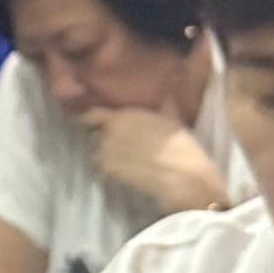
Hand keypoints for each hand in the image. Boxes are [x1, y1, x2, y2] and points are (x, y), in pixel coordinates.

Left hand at [89, 110, 230, 213]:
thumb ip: (162, 108)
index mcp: (123, 116)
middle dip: (104, 140)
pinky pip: (102, 169)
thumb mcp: (171, 120)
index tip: (93, 124)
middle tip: (120, 147)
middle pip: (96, 135)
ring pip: (97, 153)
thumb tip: (167, 98)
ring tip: (123, 161)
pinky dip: (110, 171)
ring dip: (106, 156)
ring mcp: (106, 153)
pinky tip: (125, 173)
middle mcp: (109, 132)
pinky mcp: (108, 172)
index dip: (92, 120)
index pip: (93, 115)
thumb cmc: (180, 145)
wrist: (182, 174)